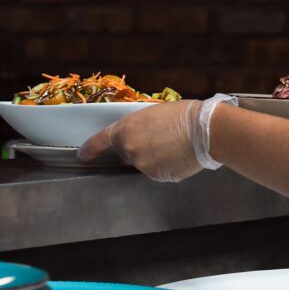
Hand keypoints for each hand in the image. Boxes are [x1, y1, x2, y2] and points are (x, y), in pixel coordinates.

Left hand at [78, 100, 202, 181]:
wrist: (205, 131)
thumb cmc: (183, 115)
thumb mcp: (153, 112)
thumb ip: (139, 126)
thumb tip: (139, 135)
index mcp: (125, 130)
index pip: (99, 142)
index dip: (89, 150)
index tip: (83, 156)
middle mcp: (129, 150)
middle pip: (126, 153)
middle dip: (137, 148)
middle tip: (159, 139)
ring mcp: (144, 166)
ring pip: (143, 164)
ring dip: (153, 157)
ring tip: (174, 146)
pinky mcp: (159, 177)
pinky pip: (158, 172)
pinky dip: (166, 166)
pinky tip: (179, 155)